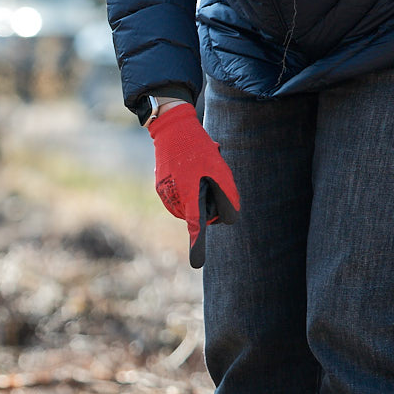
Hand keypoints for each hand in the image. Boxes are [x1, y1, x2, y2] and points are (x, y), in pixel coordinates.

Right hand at [147, 99, 239, 269]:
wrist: (172, 128)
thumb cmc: (198, 147)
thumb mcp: (220, 168)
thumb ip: (228, 193)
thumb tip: (233, 215)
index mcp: (189, 194)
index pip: (197, 224)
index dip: (198, 244)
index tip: (197, 264)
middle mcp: (174, 197)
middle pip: (196, 214)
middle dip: (207, 204)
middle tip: (211, 179)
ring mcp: (165, 192)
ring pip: (188, 206)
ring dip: (197, 196)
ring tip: (199, 170)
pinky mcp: (161, 186)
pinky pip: (179, 197)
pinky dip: (187, 189)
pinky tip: (190, 169)